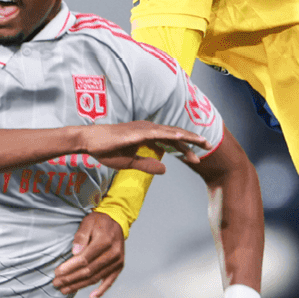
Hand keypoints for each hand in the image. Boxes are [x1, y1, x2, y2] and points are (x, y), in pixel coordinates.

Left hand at [54, 212, 126, 297]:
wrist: (117, 221)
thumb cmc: (99, 222)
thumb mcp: (87, 223)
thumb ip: (81, 236)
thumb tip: (75, 253)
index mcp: (105, 241)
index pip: (84, 259)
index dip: (70, 267)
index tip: (57, 272)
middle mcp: (113, 253)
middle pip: (89, 271)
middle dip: (71, 279)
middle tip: (57, 283)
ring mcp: (117, 262)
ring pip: (96, 278)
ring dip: (80, 285)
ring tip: (65, 289)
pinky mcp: (119, 266)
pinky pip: (110, 281)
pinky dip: (101, 290)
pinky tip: (91, 297)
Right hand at [76, 122, 208, 173]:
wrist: (90, 142)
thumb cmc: (107, 150)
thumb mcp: (131, 162)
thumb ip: (148, 165)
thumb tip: (165, 169)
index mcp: (147, 136)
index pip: (170, 141)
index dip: (184, 149)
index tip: (196, 158)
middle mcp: (148, 129)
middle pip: (174, 135)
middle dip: (192, 141)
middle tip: (208, 146)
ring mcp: (143, 129)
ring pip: (169, 132)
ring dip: (187, 136)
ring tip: (201, 142)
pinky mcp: (137, 132)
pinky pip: (157, 133)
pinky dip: (170, 134)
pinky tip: (181, 136)